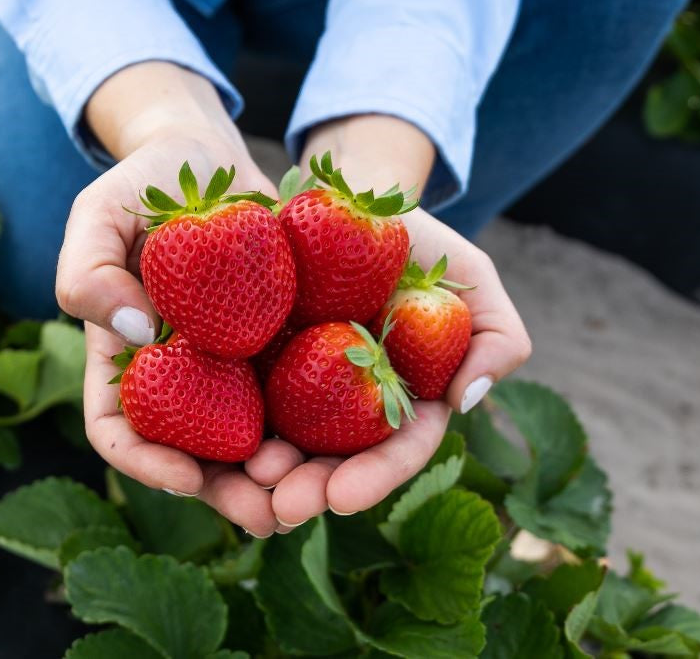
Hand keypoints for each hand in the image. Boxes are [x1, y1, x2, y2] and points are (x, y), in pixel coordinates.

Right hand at [56, 63, 289, 535]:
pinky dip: (323, 425)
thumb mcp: (98, 211)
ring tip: (315, 490)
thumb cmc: (145, 182)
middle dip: (229, 493)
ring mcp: (233, 368)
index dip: (146, 464)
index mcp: (126, 360)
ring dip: (282, 475)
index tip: (186, 477)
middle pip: (195, 456)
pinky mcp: (282, 349)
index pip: (120, 431)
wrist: (215, 158)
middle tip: (269, 512)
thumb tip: (134, 331)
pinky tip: (354, 438)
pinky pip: (302, 396)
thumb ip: (89, 270)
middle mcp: (181, 377)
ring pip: (253, 441)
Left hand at [251, 115, 531, 529]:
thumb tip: (466, 401)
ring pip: (279, 440)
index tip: (341, 498)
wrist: (347, 194)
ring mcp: (296, 384)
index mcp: (400, 400)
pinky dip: (220, 421)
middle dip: (309, 490)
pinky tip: (204, 439)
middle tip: (282, 505)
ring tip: (245, 478)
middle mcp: (346, 405)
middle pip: (332, 461)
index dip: (373, 479)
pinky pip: (231, 395)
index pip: (395, 451)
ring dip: (263, 472)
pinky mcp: (251, 358)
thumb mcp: (471, 277)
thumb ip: (496, 336)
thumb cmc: (418, 240)